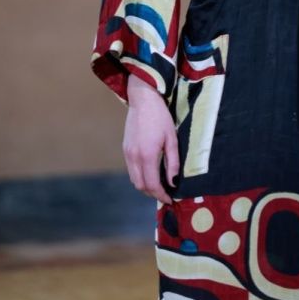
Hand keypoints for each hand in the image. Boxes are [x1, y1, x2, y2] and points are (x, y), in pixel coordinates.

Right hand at [123, 73, 178, 203]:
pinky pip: (131, 170)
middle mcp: (134, 157)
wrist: (143, 100)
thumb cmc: (161, 117)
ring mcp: (127, 153)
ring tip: (160, 185)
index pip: (152, 185)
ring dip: (146, 186)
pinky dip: (140, 176)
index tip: (170, 200)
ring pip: (134, 180)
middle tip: (166, 194)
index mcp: (147, 155)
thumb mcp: (171, 139)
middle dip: (153, 193)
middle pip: (141, 186)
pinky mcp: (125, 149)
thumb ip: (172, 162)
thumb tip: (173, 182)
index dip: (161, 195)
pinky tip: (150, 172)